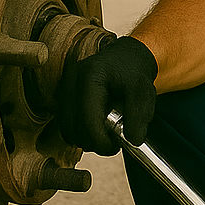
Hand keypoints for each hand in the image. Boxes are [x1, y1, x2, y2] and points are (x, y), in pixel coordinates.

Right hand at [55, 35, 157, 155]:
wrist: (124, 58)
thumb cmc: (133, 74)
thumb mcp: (143, 91)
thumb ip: (139, 115)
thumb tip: (133, 141)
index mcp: (90, 75)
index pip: (88, 120)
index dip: (101, 141)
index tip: (116, 146)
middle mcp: (70, 81)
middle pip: (74, 129)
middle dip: (95, 141)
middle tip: (115, 138)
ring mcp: (62, 89)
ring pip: (67, 131)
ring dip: (87, 138)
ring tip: (107, 128)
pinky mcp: (60, 98)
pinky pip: (66, 126)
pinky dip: (80, 131)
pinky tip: (97, 123)